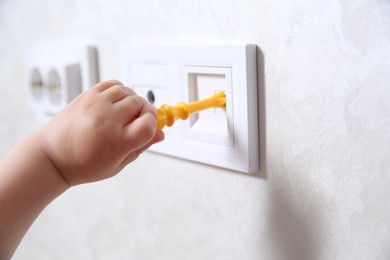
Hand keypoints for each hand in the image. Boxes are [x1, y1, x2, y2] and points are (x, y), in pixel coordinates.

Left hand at [39, 80, 163, 185]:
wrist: (52, 155)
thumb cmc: (82, 165)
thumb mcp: (117, 165)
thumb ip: (141, 148)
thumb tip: (160, 135)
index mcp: (116, 143)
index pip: (148, 125)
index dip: (154, 125)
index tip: (150, 129)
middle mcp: (107, 120)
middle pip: (140, 105)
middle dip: (144, 113)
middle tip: (136, 123)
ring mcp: (96, 105)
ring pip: (129, 92)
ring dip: (133, 101)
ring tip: (125, 114)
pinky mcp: (87, 95)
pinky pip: (114, 84)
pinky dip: (121, 91)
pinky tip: (117, 103)